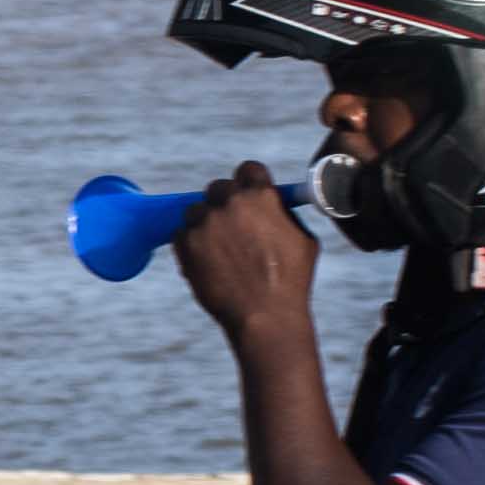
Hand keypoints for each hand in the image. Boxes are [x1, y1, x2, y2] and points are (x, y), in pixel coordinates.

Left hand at [169, 155, 320, 346]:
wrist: (264, 315)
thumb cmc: (291, 280)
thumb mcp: (303, 239)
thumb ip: (284, 213)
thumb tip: (275, 200)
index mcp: (261, 196)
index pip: (248, 168)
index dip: (249, 180)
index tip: (247, 192)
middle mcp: (230, 203)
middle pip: (218, 187)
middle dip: (224, 203)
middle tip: (232, 226)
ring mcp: (205, 222)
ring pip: (196, 210)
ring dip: (205, 224)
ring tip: (222, 251)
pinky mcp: (185, 242)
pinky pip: (182, 233)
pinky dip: (191, 245)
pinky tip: (209, 263)